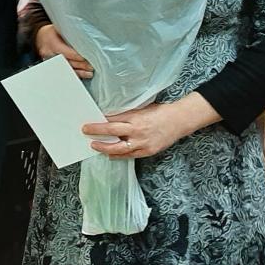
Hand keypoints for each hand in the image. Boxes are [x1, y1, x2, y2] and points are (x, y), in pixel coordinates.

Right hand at [35, 25, 92, 78]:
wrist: (38, 37)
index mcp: (52, 43)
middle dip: (80, 65)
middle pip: (66, 62)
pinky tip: (81, 75)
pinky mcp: (51, 66)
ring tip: (88, 73)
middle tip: (90, 67)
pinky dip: (73, 73)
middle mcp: (50, 54)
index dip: (77, 56)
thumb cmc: (50, 32)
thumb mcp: (58, 28)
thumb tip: (82, 38)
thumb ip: (68, 33)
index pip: (66, 52)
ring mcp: (50, 61)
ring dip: (78, 72)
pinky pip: (63, 72)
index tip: (85, 58)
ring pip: (65, 69)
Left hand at [83, 94, 220, 158]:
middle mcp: (137, 130)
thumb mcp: (142, 108)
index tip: (89, 122)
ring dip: (104, 147)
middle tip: (86, 131)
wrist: (179, 120)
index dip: (99, 122)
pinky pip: (129, 155)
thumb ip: (127, 114)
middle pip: (112, 131)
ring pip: (119, 148)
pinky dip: (118, 156)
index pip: (112, 119)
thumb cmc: (160, 112)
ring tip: (95, 146)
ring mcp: (142, 142)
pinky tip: (110, 154)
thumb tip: (109, 117)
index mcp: (135, 117)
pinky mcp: (147, 151)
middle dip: (96, 132)